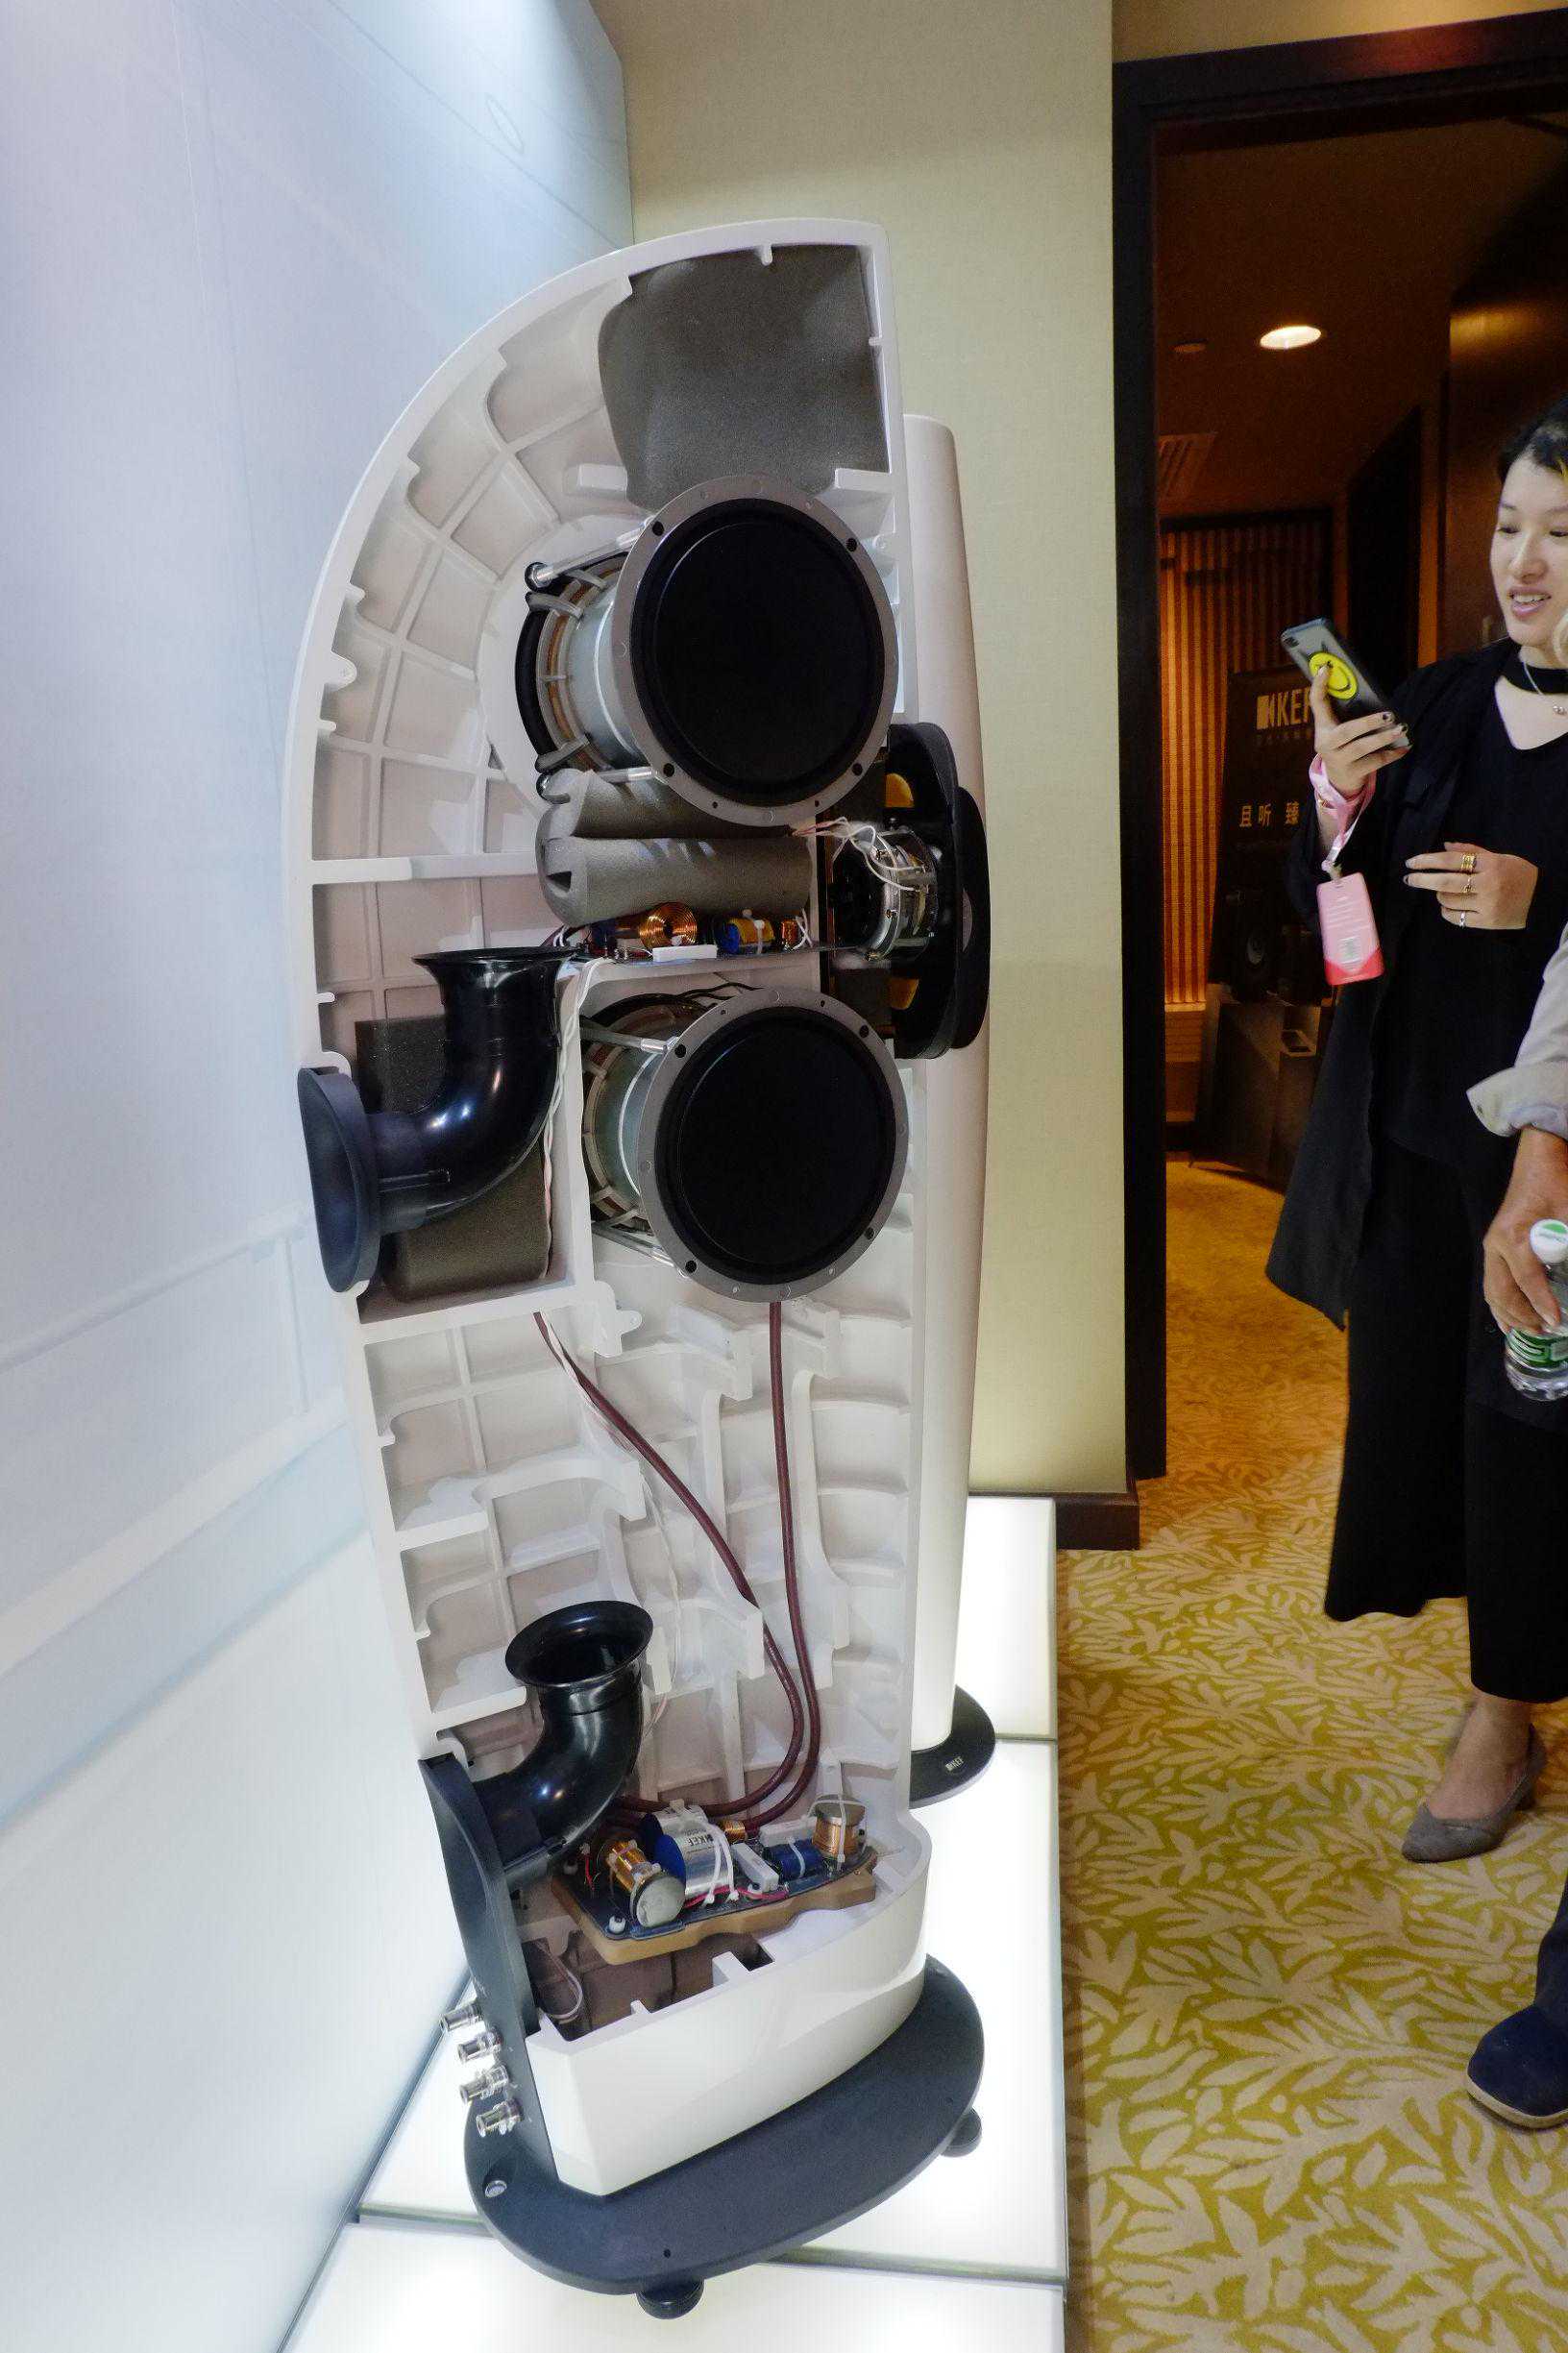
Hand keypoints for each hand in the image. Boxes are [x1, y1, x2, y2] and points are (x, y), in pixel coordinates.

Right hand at [1310, 666, 1408, 797]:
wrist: (1339, 780)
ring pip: (1361, 748)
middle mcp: (1326, 744)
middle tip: (1390, 715)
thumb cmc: (1343, 746)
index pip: (1317, 703)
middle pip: (1346, 731)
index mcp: (1322, 728)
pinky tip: (1404, 748)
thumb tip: (1362, 685)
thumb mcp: (1337, 729)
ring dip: (1383, 737)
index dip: (1319, 686)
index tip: (1326, 668)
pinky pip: (1374, 762)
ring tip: (1401, 729)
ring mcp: (1338, 760)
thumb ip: (1343, 711)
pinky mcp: (1352, 772)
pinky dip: (1391, 755)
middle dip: (1369, 722)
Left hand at [1403, 842, 1537, 929]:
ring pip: (1448, 900)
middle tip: (1409, 879)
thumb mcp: (1499, 857)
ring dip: (1440, 895)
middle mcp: (1487, 884)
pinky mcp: (1487, 921)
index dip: (1428, 860)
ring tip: (1446, 892)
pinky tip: (1450, 906)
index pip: (1452, 860)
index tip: (1411, 862)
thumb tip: (1444, 846)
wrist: (1540, 900)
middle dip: (1422, 879)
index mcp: (1490, 864)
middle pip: (1445, 881)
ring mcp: (1487, 904)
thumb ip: (1472, 851)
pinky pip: (1455, 917)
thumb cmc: (1517, 875)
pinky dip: (1447, 911)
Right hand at [1484, 1127, 1567, 1333]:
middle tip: (1546, 1332)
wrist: (1540, 1158)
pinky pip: (1492, 1282)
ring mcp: (1492, 1245)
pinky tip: (1510, 1320)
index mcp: (1515, 1237)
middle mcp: (1497, 1244)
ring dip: (1510, 1315)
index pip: (1528, 1282)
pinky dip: (1500, 1304)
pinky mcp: (1495, 1245)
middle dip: (1523, 1317)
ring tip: (1531, 1331)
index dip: (1543, 1305)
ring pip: (1493, 1291)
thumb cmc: (1558, 1182)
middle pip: (1503, 1293)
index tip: (1557, 1323)